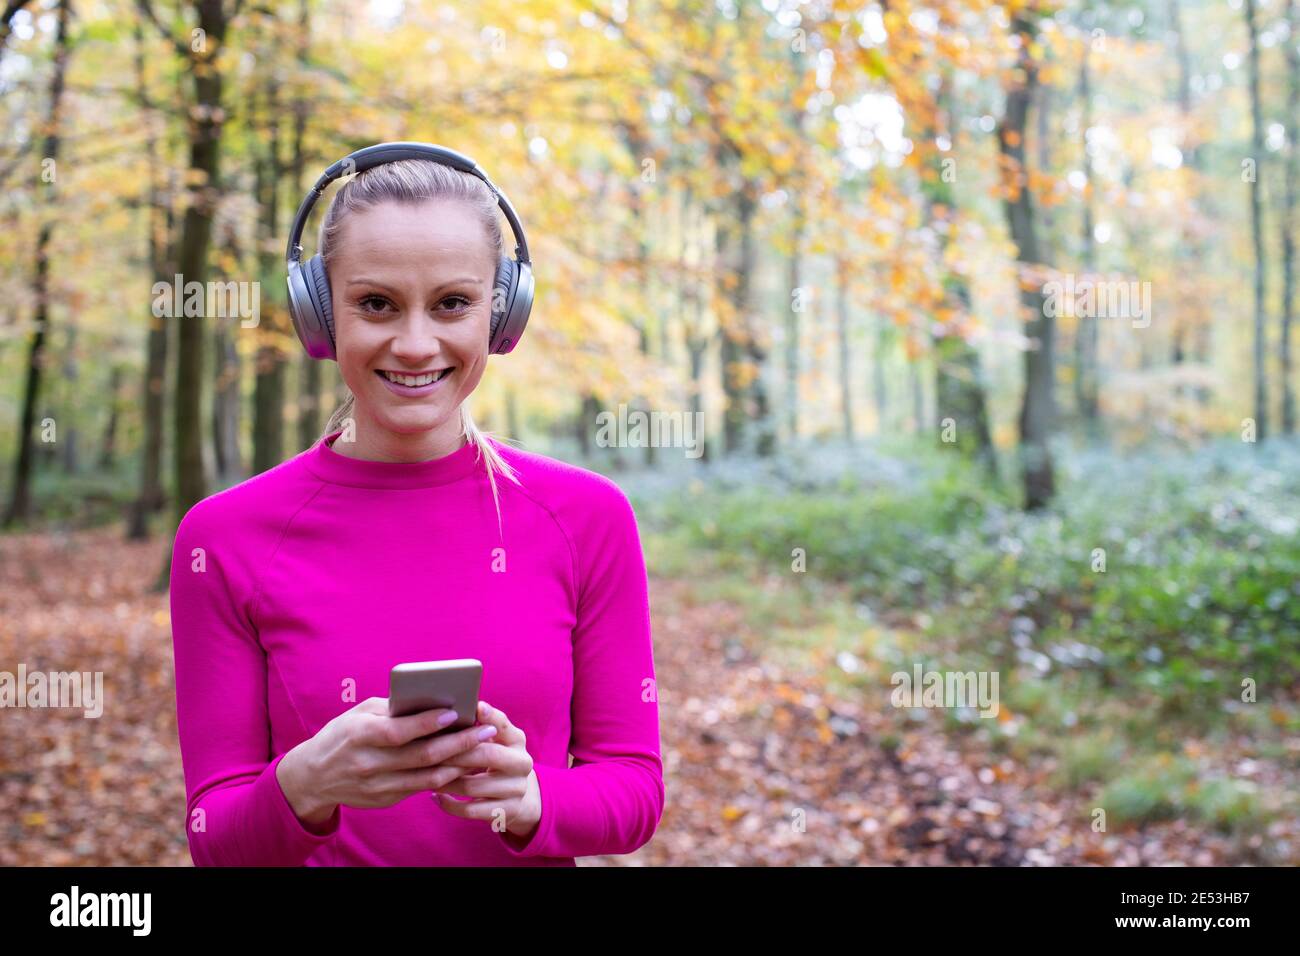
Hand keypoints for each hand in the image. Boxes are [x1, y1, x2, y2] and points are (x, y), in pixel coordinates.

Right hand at [277, 696, 497, 826]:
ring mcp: (378, 785)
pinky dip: (445, 776)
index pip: (399, 731)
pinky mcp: (385, 799)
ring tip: (482, 748)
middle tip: (485, 730)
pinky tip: (463, 764)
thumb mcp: (358, 714)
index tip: (455, 713)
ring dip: (460, 762)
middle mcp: (369, 763)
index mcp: (359, 734)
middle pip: (421, 756)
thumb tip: (432, 700)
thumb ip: (391, 708)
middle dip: (459, 743)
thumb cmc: (342, 735)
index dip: (428, 723)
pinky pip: (422, 788)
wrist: (313, 777)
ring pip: (428, 777)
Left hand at [431, 700, 540, 843]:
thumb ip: (481, 725)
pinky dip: (450, 804)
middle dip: (456, 754)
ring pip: (473, 786)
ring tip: (427, 775)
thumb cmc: (495, 760)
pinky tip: (436, 796)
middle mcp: (522, 763)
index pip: (504, 726)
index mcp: (517, 740)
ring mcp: (517, 790)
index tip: (475, 707)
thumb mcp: (496, 740)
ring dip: (446, 781)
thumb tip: (452, 708)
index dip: (491, 716)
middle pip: (487, 755)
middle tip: (429, 751)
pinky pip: (471, 811)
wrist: (518, 796)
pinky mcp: (507, 812)